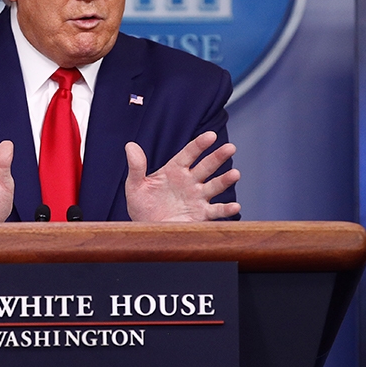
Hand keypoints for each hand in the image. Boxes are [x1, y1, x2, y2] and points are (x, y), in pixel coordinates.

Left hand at [125, 131, 240, 221]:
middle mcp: (190, 182)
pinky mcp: (201, 215)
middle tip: (230, 147)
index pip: (189, 153)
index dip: (200, 144)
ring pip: (214, 186)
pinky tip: (234, 206)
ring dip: (225, 180)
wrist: (145, 230)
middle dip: (218, 157)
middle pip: (207, 166)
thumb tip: (130, 146)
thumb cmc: (142, 206)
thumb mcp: (135, 186)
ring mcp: (197, 198)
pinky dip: (225, 209)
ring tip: (235, 174)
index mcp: (175, 170)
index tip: (211, 136)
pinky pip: (215, 211)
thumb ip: (136, 167)